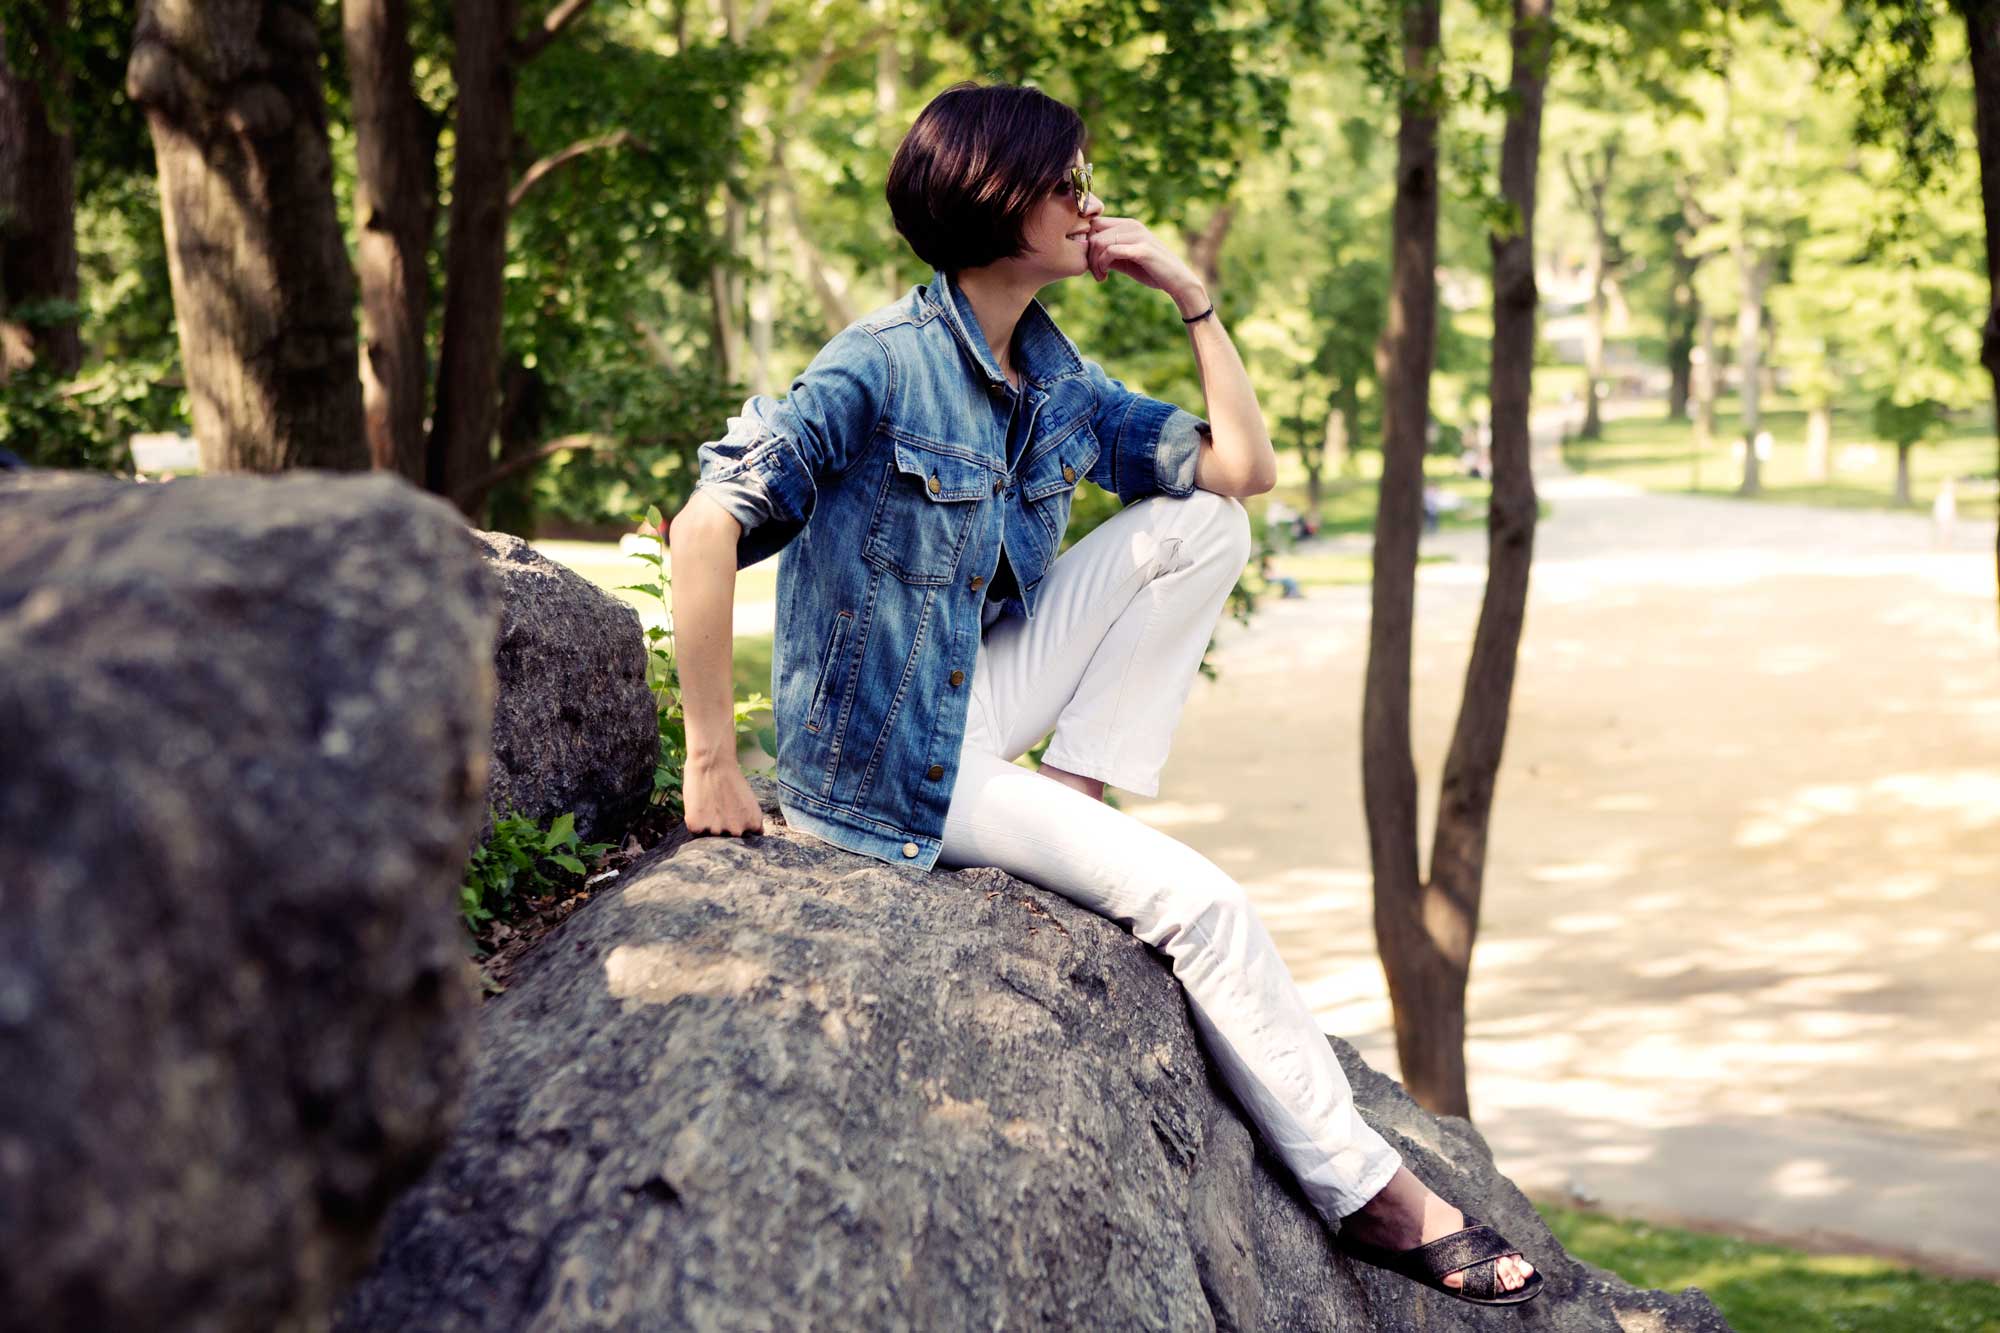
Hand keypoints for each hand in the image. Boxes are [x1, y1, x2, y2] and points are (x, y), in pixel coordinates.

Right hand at [682, 751, 764, 836]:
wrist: (712, 762)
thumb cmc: (730, 778)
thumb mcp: (748, 801)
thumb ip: (747, 820)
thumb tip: (748, 834)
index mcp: (753, 824)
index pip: (746, 840)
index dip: (737, 830)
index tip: (732, 819)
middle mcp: (736, 831)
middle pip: (727, 840)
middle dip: (723, 828)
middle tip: (718, 808)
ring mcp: (716, 831)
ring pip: (710, 836)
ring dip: (708, 825)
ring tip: (708, 803)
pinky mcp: (697, 826)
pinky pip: (695, 829)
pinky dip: (695, 820)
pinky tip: (699, 804)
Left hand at [1083, 215, 1205, 313]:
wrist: (1177, 281)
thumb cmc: (1151, 271)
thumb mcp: (1124, 260)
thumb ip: (1107, 254)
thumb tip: (1085, 253)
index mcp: (1128, 224)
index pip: (1094, 223)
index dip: (1086, 242)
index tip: (1091, 262)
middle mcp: (1132, 225)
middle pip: (1093, 231)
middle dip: (1088, 253)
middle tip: (1094, 272)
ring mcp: (1138, 235)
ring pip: (1099, 242)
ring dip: (1094, 263)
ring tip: (1100, 276)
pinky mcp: (1141, 249)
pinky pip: (1110, 251)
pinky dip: (1102, 265)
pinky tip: (1105, 277)